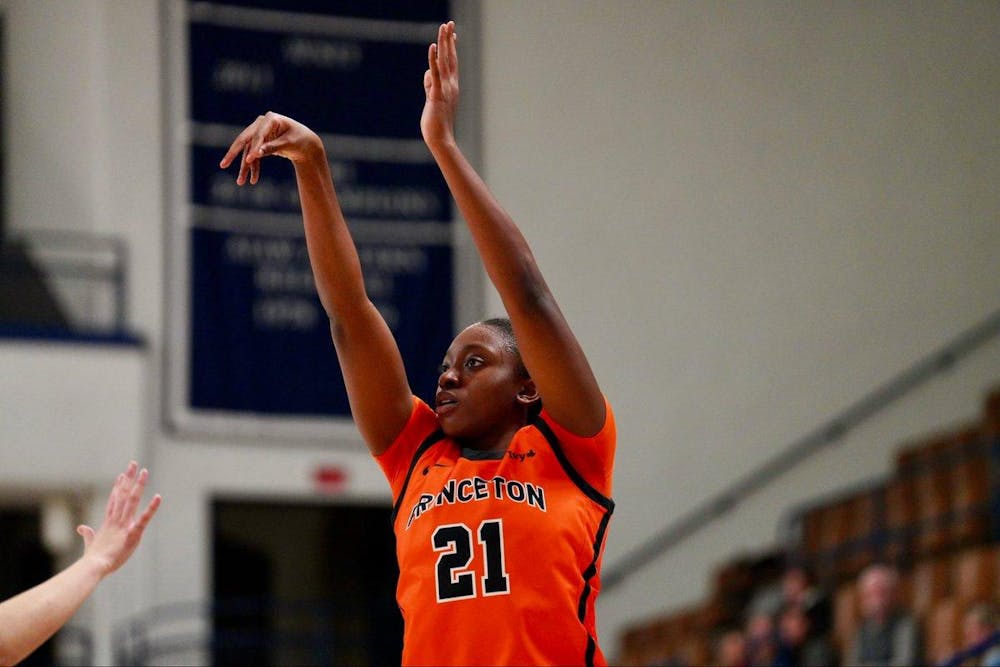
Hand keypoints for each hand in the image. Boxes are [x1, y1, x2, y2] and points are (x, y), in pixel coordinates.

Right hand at [77, 461, 161, 577]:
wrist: (93, 566)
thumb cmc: (94, 558)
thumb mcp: (91, 543)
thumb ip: (88, 534)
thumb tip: (81, 527)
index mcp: (109, 522)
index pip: (114, 500)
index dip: (119, 487)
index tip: (122, 475)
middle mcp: (116, 519)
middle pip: (123, 494)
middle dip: (129, 478)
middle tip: (134, 463)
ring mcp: (124, 525)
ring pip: (132, 500)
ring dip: (139, 485)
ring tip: (145, 472)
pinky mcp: (132, 533)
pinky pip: (144, 518)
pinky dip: (152, 508)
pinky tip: (158, 497)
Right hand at [219, 112, 323, 184]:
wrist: (306, 143)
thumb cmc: (300, 139)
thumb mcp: (289, 144)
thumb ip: (273, 147)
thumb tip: (256, 153)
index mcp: (270, 119)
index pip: (258, 134)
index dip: (253, 147)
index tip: (249, 160)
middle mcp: (261, 124)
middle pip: (244, 140)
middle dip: (234, 154)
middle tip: (223, 165)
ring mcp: (259, 134)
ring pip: (247, 151)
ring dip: (245, 167)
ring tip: (241, 182)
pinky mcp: (259, 143)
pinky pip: (253, 156)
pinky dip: (253, 168)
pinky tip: (252, 180)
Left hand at [421, 21, 459, 148]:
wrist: (440, 139)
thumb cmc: (436, 123)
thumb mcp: (432, 100)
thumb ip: (430, 86)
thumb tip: (427, 75)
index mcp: (451, 86)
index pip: (452, 63)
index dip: (452, 47)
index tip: (453, 34)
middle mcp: (451, 85)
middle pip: (450, 57)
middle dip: (449, 39)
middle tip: (449, 23)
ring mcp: (445, 89)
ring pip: (445, 61)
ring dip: (444, 43)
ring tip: (444, 27)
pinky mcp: (436, 94)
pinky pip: (435, 73)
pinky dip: (433, 59)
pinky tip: (433, 46)